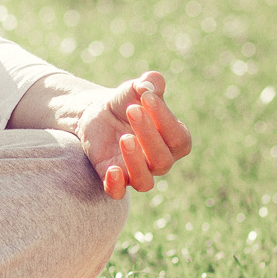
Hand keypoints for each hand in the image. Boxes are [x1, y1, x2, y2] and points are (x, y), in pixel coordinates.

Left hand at [74, 71, 191, 199]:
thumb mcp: (135, 89)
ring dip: (136, 162)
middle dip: (149, 135)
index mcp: (173, 140)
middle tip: (132, 109)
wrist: (97, 113)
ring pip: (145, 182)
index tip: (146, 96)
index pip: (179, 139)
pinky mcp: (113, 177)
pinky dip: (115, 186)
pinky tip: (111, 170)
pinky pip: (117, 193)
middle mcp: (158, 161)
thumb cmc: (125, 102)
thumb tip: (149, 84)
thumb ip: (147, 84)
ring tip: (124, 138)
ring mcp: (136, 172)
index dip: (166, 119)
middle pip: (163, 160)